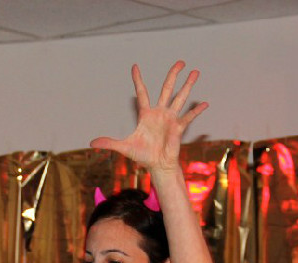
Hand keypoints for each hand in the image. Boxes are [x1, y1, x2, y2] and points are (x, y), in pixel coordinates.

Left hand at [90, 61, 207, 173]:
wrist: (157, 165)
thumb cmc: (142, 156)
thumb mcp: (124, 147)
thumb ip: (109, 143)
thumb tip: (91, 143)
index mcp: (146, 114)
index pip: (142, 93)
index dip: (138, 80)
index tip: (135, 67)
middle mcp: (160, 113)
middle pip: (167, 89)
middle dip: (174, 75)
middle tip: (181, 62)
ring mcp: (170, 119)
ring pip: (180, 98)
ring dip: (188, 86)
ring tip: (196, 72)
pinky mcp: (178, 128)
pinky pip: (189, 117)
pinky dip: (197, 111)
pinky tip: (205, 103)